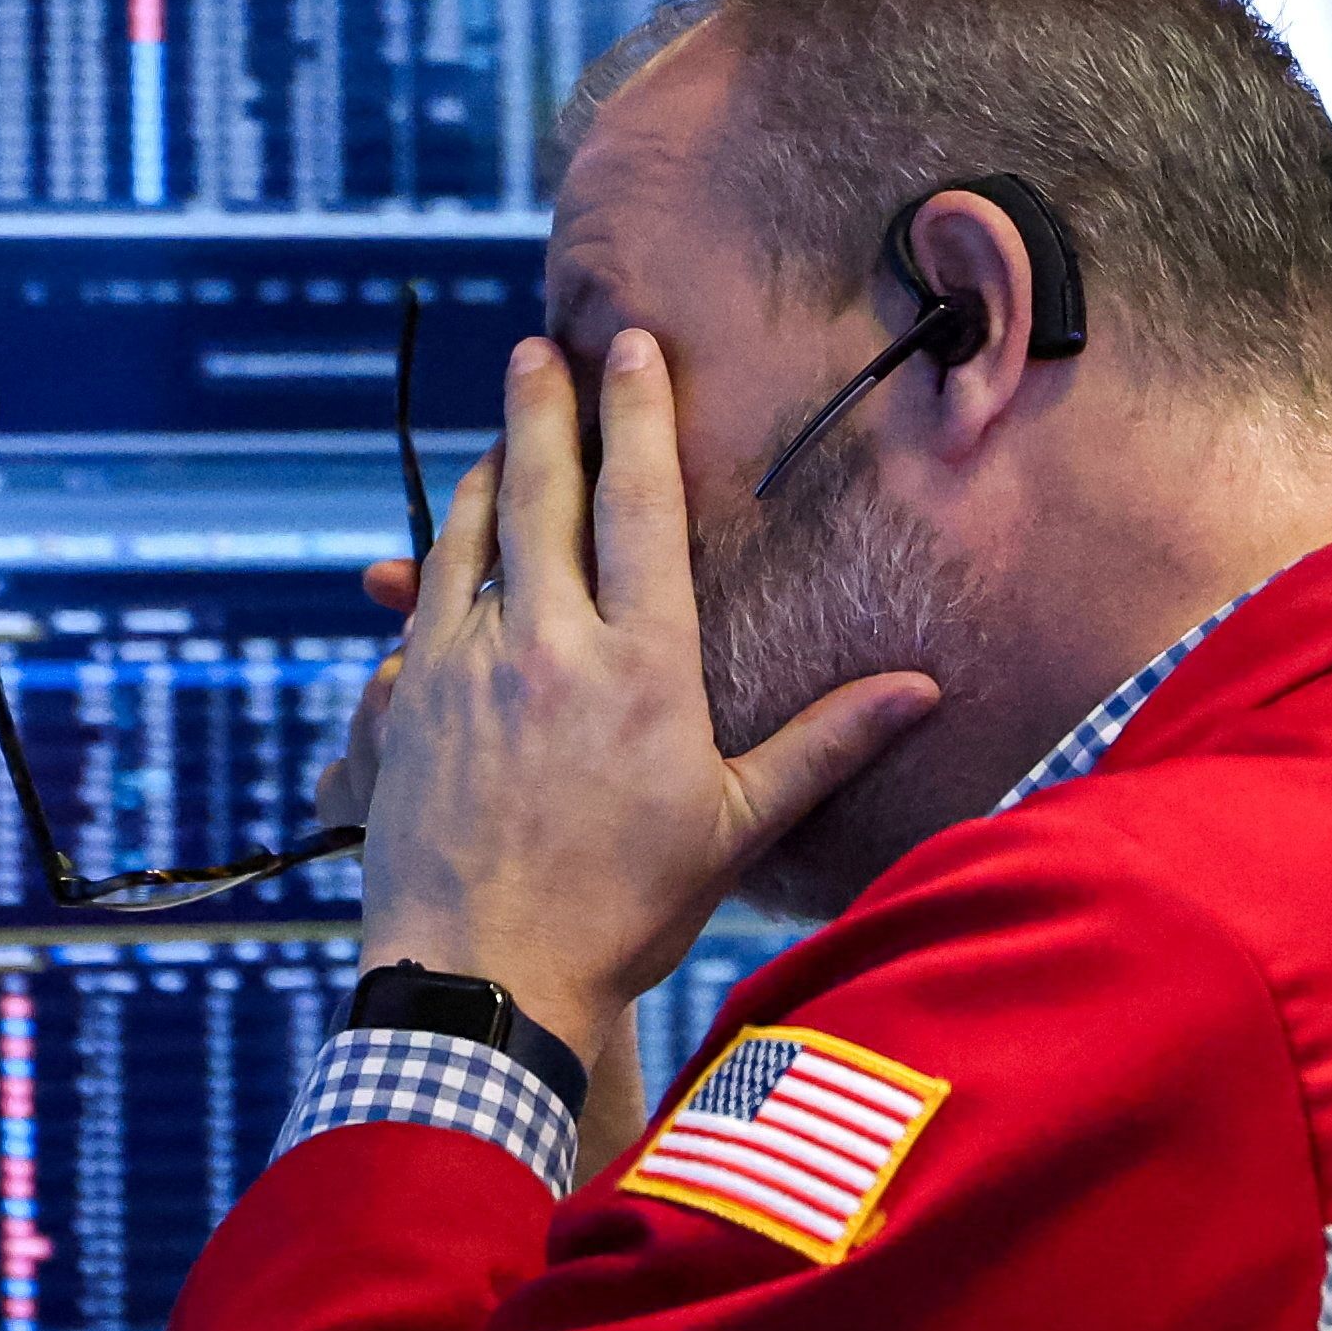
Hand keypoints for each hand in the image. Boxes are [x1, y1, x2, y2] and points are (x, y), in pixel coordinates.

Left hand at [351, 330, 937, 1062]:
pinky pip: (421, 606)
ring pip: (469, 536)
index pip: (639, 504)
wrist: (485, 982)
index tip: (631, 348)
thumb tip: (923, 690)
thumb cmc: (622, 913)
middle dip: (542, 409)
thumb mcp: (734, 827)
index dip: (635, 414)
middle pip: (539, 491)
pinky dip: (438, 562)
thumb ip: (824, 743)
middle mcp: (547, 645)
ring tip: (502, 436)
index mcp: (641, 666)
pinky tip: (445, 553)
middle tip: (539, 348)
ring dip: (487, 475)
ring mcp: (464, 667)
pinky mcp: (408, 702)